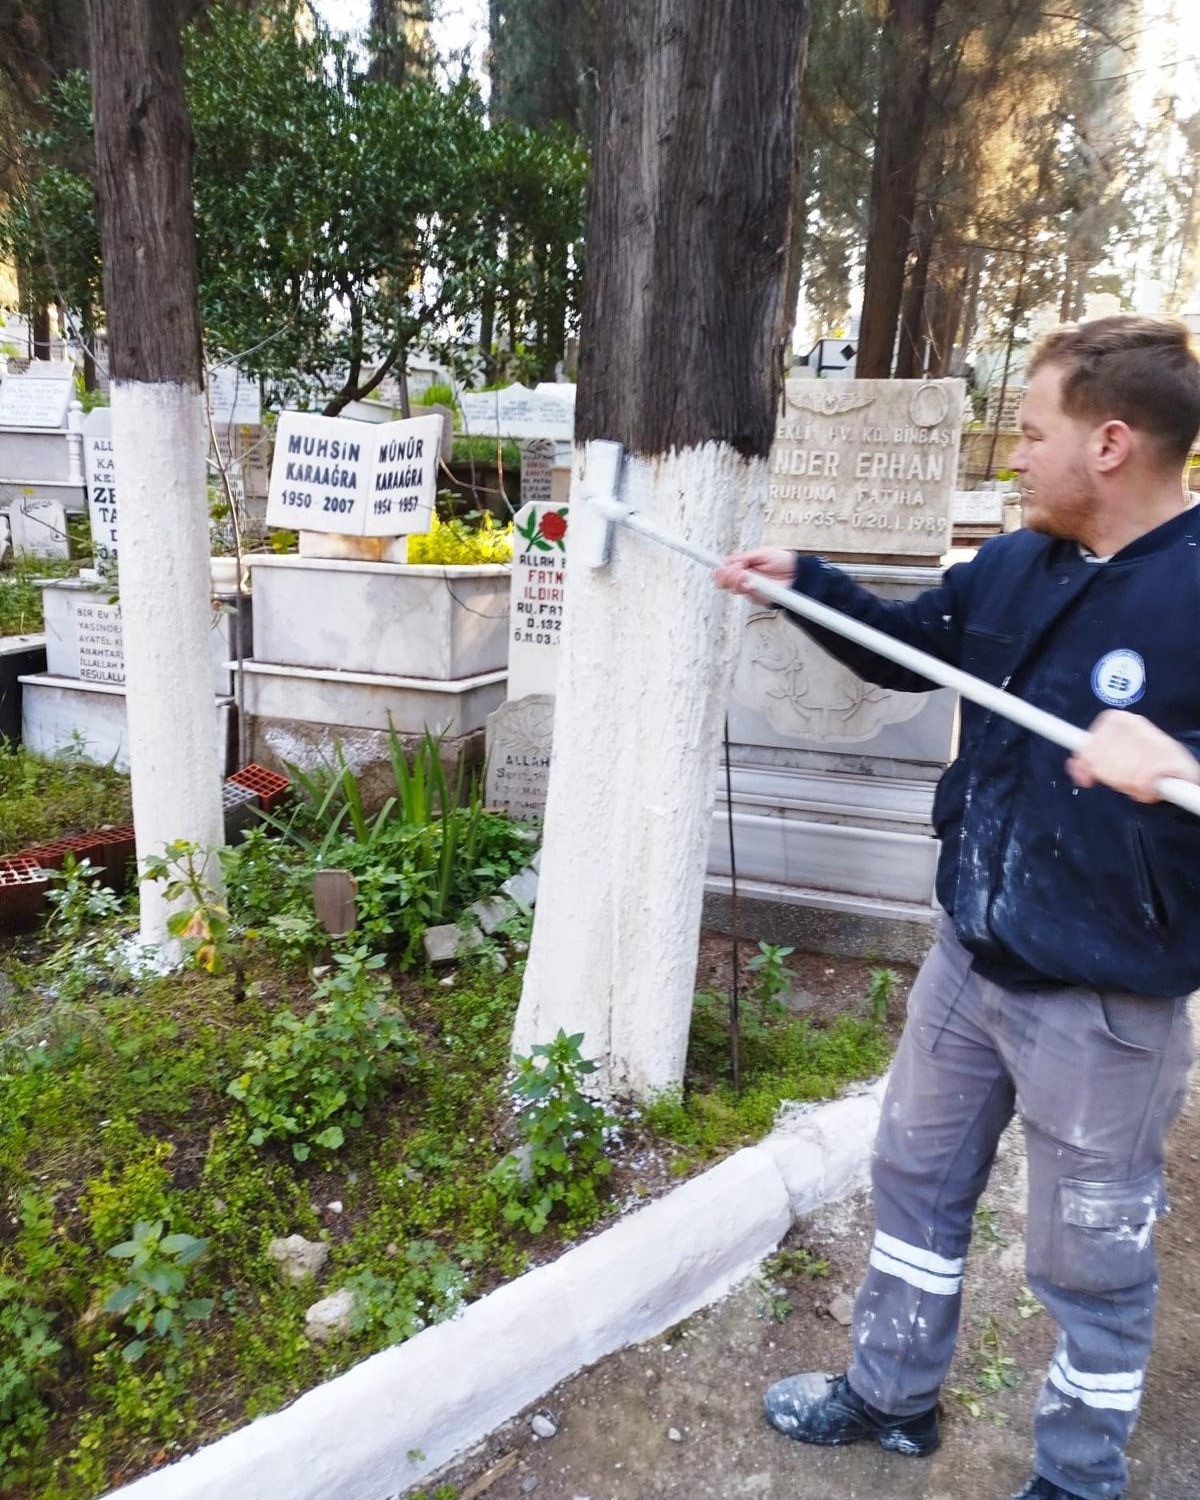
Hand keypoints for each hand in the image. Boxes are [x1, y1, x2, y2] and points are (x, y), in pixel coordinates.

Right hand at [712, 547, 796, 606]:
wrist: (798, 574)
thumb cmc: (783, 561)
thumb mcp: (763, 553)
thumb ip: (745, 557)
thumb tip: (729, 561)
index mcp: (744, 567)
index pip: (727, 570)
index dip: (720, 570)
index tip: (715, 567)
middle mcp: (745, 579)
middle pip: (726, 581)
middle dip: (725, 575)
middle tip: (728, 571)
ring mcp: (750, 589)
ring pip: (734, 588)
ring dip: (734, 580)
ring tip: (741, 574)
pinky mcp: (757, 598)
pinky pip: (746, 594)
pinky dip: (744, 587)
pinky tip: (747, 581)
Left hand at [1067, 711, 1199, 802]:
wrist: (1178, 766)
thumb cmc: (1141, 761)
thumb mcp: (1110, 758)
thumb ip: (1087, 762)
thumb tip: (1073, 765)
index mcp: (1114, 720)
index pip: (1088, 752)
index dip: (1096, 769)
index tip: (1106, 773)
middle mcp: (1132, 723)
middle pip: (1103, 767)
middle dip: (1115, 780)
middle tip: (1129, 777)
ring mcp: (1150, 736)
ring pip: (1122, 775)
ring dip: (1131, 786)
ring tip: (1142, 779)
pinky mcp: (1166, 754)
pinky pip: (1141, 781)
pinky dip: (1145, 790)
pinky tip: (1152, 784)